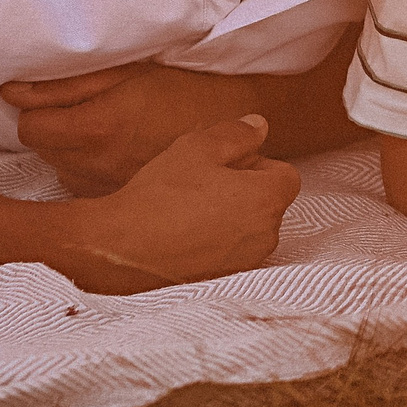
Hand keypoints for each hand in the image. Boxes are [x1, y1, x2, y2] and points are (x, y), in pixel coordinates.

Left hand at [3, 62, 255, 196]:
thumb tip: (10, 92)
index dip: (37, 111)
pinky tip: (119, 154)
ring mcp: (109, 188)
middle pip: (43, 150)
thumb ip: (63, 85)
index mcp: (96, 128)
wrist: (233, 124)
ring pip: (61, 169)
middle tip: (88, 113)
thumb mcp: (125, 74)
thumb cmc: (182, 90)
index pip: (29, 129)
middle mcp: (96, 166)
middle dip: (55, 130)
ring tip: (109, 134)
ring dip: (72, 151)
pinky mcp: (121, 201)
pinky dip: (90, 170)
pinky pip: (84, 185)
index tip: (57, 103)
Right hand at [66, 115, 300, 293]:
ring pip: (249, 227)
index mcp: (267, 200)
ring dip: (230, 215)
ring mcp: (245, 262)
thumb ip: (236, 134)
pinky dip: (216, 240)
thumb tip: (260, 126)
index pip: (286, 175)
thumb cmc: (161, 195)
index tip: (224, 164)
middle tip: (202, 182)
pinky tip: (183, 232)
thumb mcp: (198, 148)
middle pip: (269, 202)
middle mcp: (265, 235)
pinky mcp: (223, 279)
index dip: (257, 163)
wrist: (121, 248)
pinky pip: (230, 251)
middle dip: (245, 189)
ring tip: (188, 208)